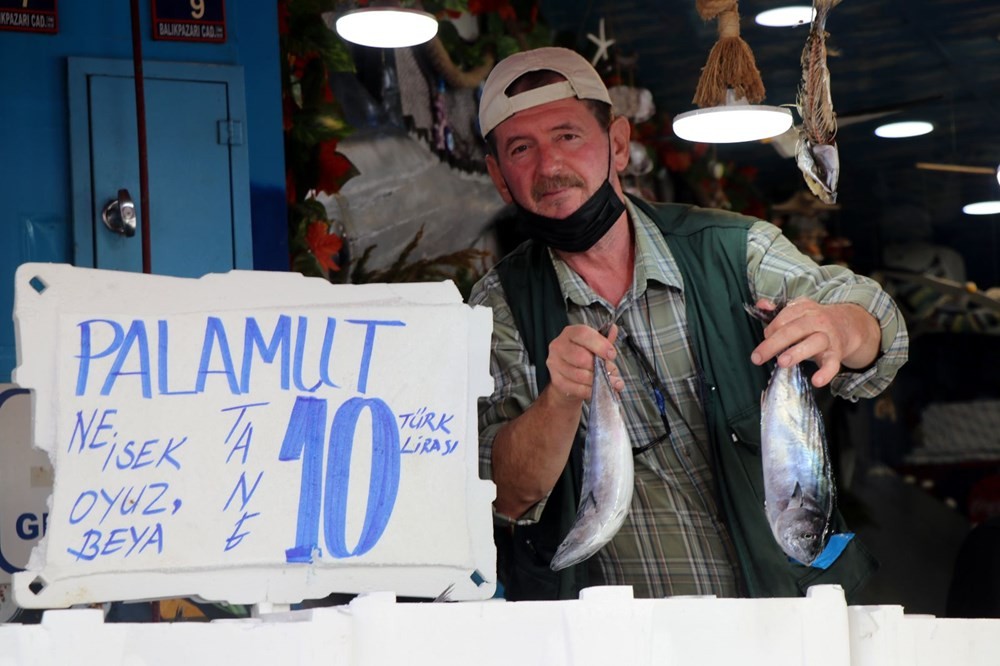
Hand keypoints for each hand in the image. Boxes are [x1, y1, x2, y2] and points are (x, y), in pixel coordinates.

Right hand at [545, 323, 624, 403]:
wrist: (569, 377)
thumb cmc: (584, 358)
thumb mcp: (596, 346)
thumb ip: (605, 339)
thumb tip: (613, 329)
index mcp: (570, 333)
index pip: (583, 334)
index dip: (599, 344)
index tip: (611, 354)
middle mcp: (559, 346)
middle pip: (580, 356)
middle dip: (598, 366)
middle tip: (609, 370)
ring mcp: (555, 364)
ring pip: (579, 375)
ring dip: (596, 380)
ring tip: (607, 382)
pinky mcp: (557, 380)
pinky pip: (576, 388)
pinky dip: (590, 390)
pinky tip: (596, 388)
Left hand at [750, 298, 879, 387]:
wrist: (847, 325)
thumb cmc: (814, 322)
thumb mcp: (798, 311)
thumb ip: (777, 311)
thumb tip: (761, 305)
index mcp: (804, 308)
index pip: (783, 318)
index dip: (771, 330)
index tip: (765, 340)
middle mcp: (817, 320)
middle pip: (794, 330)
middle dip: (773, 343)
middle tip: (758, 357)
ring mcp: (828, 337)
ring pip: (814, 342)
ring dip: (797, 352)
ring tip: (783, 362)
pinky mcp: (836, 353)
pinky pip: (833, 363)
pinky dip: (826, 372)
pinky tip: (817, 380)